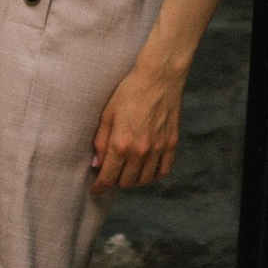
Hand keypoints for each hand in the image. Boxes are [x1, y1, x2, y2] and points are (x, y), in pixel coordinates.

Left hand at [92, 59, 183, 192]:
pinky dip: (153, 176)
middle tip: (111, 174)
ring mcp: (158, 149)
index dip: (100, 187)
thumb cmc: (130, 92)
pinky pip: (163, 171)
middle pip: (126, 182)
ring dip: (133, 180)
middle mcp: (140, 150)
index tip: (96, 190)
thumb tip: (97, 164)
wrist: (159, 78)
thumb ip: (101, 141)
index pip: (109, 177)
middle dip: (115, 182)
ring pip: (144, 180)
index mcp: (121, 143)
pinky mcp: (171, 145)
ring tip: (127, 172)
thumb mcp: (108, 114)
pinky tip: (146, 170)